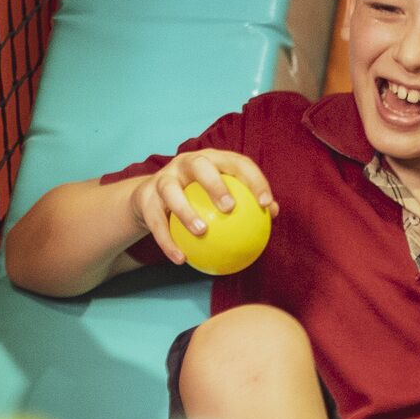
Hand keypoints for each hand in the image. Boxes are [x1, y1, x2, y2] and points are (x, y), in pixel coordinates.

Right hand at [130, 151, 273, 261]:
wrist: (151, 199)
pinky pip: (156, 221)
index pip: (236, 163)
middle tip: (229, 207)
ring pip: (171, 191)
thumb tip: (274, 214)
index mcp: (211, 160)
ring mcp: (163, 178)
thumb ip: (245, 202)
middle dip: (214, 184)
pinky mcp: (145, 198)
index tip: (266, 204)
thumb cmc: (198, 198)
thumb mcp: (219, 196)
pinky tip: (181, 259)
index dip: (253, 179)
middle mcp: (185, 163)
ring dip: (185, 211)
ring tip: (200, 231)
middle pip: (199, 165)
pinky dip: (167, 241)